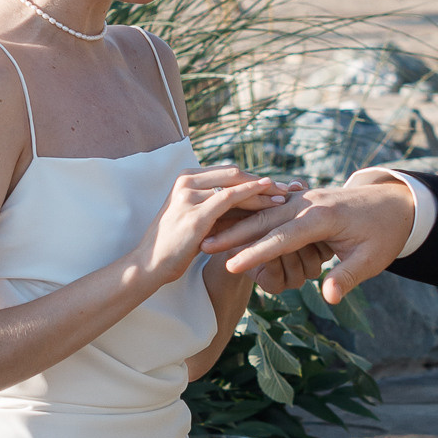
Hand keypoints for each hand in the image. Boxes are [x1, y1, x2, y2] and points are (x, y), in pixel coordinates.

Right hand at [133, 168, 297, 295]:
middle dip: (262, 180)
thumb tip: (250, 207)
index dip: (253, 177)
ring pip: (234, 184)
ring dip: (263, 188)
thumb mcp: (198, 221)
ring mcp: (189, 195)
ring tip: (285, 194)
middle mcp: (186, 181)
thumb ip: (218, 210)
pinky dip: (251, 194)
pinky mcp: (196, 213)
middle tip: (288, 187)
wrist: (149, 265)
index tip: (276, 185)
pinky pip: (229, 198)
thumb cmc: (174, 247)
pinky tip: (269, 196)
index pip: (227, 173)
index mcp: (186, 178)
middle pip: (233, 174)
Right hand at [217, 169, 419, 305]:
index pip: (282, 237)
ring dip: (236, 223)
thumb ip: (347, 277)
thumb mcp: (372, 259)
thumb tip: (329, 298)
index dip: (255, 253)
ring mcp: (304, 199)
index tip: (230, 265)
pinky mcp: (303, 200)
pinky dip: (249, 217)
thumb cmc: (384, 235)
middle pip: (264, 220)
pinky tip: (228, 224)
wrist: (396, 204)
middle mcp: (309, 203)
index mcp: (323, 217)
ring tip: (207, 235)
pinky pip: (272, 209)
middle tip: (203, 245)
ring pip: (264, 212)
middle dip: (234, 233)